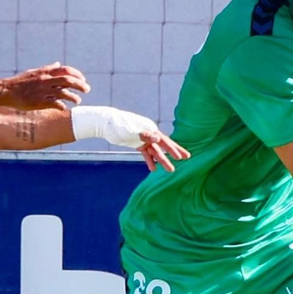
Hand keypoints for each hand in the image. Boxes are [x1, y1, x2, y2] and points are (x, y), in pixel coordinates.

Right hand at [1, 62, 88, 110]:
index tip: (83, 79)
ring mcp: (43, 91)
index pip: (66, 70)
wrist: (7, 91)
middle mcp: (46, 80)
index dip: (77, 74)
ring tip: (78, 101)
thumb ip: (48, 68)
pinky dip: (62, 106)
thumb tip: (58, 64)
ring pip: (64, 93)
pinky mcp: (40, 102)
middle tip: (87, 89)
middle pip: (68, 80)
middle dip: (80, 85)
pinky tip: (64, 108)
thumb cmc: (20, 82)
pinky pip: (56, 103)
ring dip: (74, 97)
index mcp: (45, 73)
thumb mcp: (35, 72)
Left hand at [71, 106, 190, 170]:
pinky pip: (146, 153)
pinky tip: (153, 169)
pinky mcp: (137, 143)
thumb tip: (159, 138)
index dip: (174, 149)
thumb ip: (144, 135)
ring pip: (155, 151)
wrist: (105, 123)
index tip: (182, 157)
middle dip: (175, 152)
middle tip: (187, 158)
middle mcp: (148, 133)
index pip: (164, 140)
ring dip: (163, 160)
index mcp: (149, 129)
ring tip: (171, 170)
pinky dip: (149, 160)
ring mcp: (143, 138)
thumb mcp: (130, 131)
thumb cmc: (117, 126)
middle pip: (164, 144)